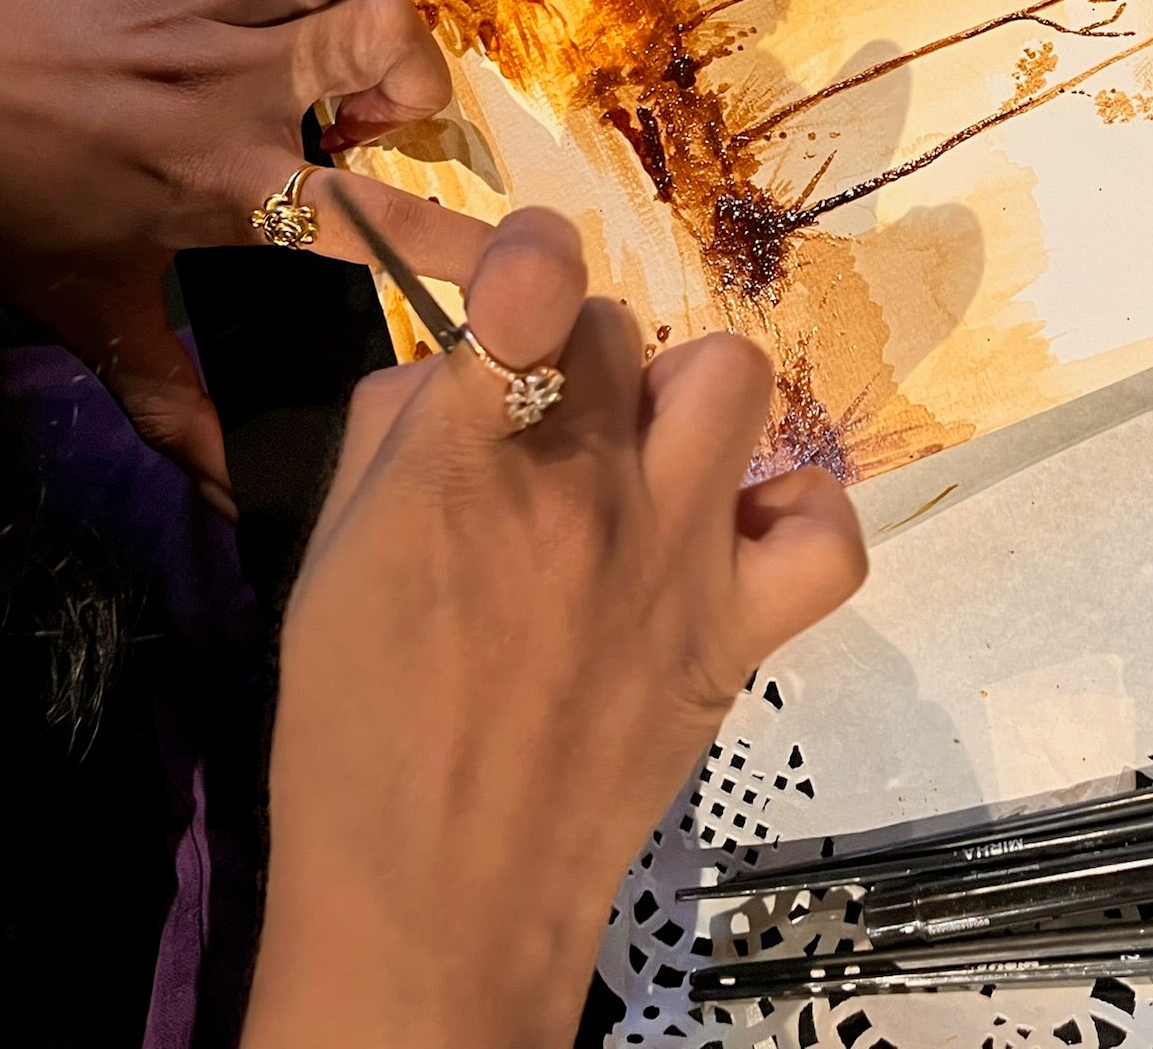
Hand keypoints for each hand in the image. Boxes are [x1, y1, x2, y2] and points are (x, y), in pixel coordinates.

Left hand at [0, 0, 489, 505]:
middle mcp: (230, 89)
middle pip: (373, 38)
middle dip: (416, 70)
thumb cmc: (13, 217)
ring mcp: (194, 10)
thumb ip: (171, 407)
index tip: (522, 262)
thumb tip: (229, 509)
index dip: (456, 243)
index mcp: (227, 186)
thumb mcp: (93, 318)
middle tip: (393, 110)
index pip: (366, 224)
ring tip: (348, 25)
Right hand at [242, 209, 866, 1048]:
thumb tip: (454, 358)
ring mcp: (680, 557)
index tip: (506, 271)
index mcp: (467, 464)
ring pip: (728, 374)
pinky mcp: (741, 633)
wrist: (434, 906)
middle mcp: (588, 488)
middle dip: (569, 353)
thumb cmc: (352, 731)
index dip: (521, 246)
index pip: (530, 280)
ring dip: (675, 399)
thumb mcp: (327, 554)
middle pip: (613, 322)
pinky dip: (787, 516)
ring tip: (638, 464)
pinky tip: (729, 537)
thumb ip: (393, 428)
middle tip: (540, 425)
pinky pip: (825, 528)